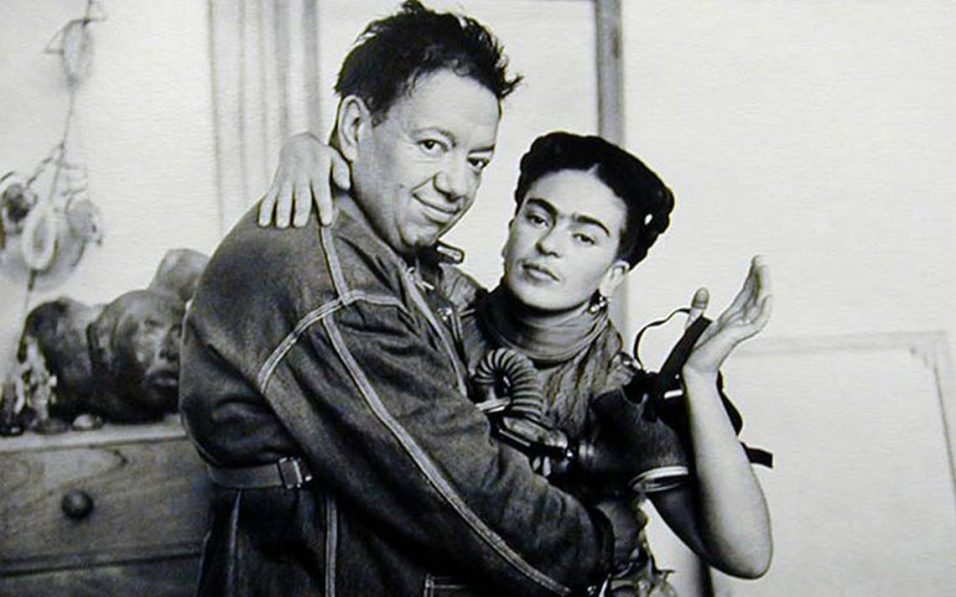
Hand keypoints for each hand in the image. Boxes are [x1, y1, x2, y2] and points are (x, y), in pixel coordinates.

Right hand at [258, 133, 350, 227]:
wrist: (297, 144)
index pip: (321, 191)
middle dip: (299, 210)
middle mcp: (300, 178)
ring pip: (284, 197)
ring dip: (282, 211)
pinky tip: (262, 223)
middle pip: (301, 196)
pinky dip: (265, 210)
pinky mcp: (276, 185)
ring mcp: (286, 181)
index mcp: (317, 172)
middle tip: (299, 224)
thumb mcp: (335, 157)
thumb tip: (346, 185)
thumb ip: (341, 171)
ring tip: (281, 225)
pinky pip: (269, 197)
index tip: (326, 221)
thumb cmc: (322, 157)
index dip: (324, 206)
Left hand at [684, 255, 772, 375]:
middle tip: (760, 259)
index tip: (754, 264)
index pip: (744, 295)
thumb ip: (698, 306)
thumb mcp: (694, 322)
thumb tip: (704, 289)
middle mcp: (737, 322)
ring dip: (762, 287)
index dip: (750, 279)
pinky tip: (768, 296)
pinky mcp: (737, 336)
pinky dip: (764, 310)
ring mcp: (740, 329)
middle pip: (753, 296)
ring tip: (763, 269)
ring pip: (757, 305)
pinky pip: (756, 322)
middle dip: (758, 277)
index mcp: (729, 319)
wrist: (691, 368)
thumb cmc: (695, 351)